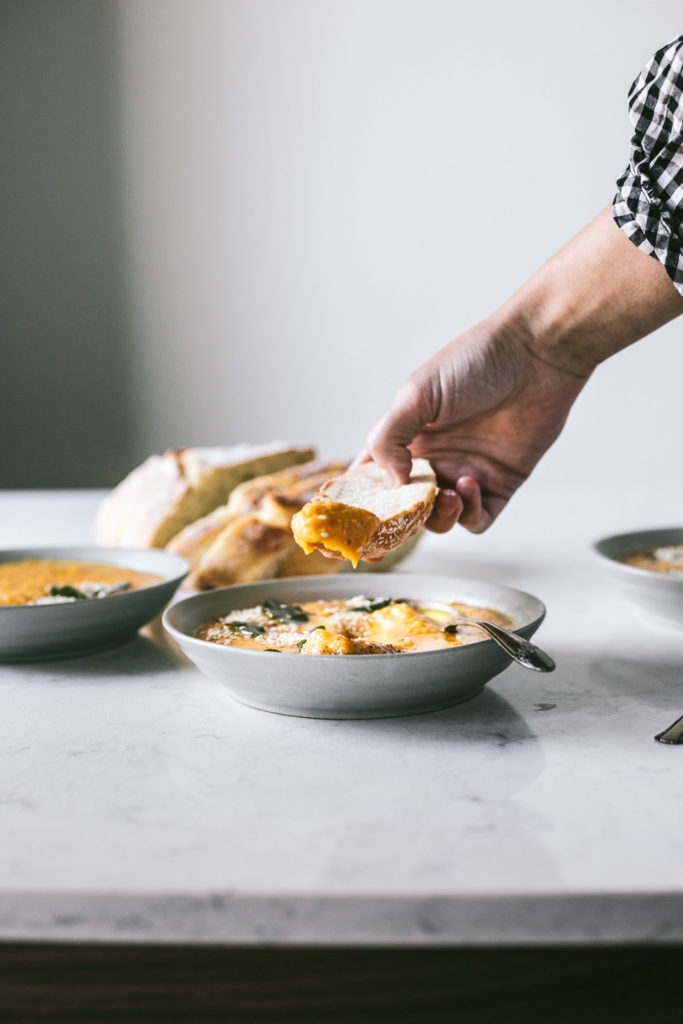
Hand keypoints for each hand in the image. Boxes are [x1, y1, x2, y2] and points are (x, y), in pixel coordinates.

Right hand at [363, 316, 588, 533]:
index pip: (374, 478)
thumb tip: (389, 485)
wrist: (537, 355)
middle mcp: (434, 458)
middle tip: (403, 518)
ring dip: (437, 517)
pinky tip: (470, 484)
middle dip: (401, 520)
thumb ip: (389, 439)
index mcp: (407, 436)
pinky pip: (478, 518)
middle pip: (406, 508)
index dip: (364, 501)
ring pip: (440, 520)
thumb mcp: (416, 394)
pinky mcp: (501, 483)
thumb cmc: (475, 362)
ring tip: (446, 495)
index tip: (353, 518)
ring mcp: (466, 472)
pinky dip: (469, 513)